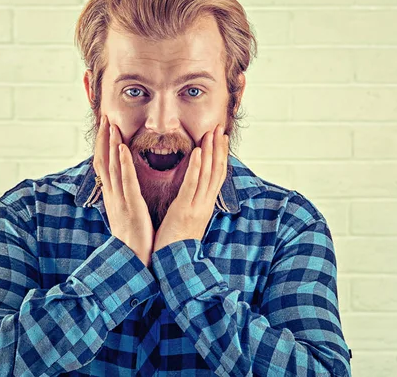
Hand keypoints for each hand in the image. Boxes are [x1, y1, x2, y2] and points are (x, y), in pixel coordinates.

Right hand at [93, 115, 154, 266]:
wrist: (131, 261)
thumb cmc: (131, 239)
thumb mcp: (124, 214)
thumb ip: (122, 198)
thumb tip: (121, 186)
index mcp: (112, 196)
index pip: (104, 165)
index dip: (103, 145)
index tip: (105, 127)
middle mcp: (112, 195)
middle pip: (104, 161)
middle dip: (104, 139)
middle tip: (105, 117)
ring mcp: (120, 200)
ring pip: (112, 167)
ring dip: (111, 145)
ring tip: (112, 126)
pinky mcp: (131, 206)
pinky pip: (126, 182)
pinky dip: (124, 164)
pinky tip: (123, 149)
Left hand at [153, 124, 228, 252]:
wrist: (174, 266)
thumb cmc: (176, 244)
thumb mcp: (187, 221)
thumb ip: (191, 204)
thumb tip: (192, 191)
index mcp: (204, 206)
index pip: (216, 176)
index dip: (221, 156)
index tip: (222, 138)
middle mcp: (204, 204)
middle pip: (216, 171)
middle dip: (219, 148)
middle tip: (220, 128)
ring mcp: (196, 207)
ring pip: (207, 175)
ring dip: (210, 152)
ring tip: (212, 133)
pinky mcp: (184, 210)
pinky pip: (191, 186)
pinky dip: (196, 168)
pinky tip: (198, 152)